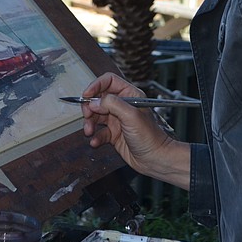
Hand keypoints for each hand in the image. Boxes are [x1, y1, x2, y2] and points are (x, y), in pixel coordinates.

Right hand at [81, 73, 189, 188]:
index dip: (96, 86)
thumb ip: (112, 104)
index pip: (109, 81)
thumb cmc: (151, 137)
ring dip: (89, 123)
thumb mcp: (131, 116)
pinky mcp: (114, 134)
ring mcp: (117, 120)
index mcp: (130, 95)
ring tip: (89, 131)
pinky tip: (96, 142)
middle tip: (87, 115)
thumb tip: (95, 101)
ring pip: (96, 116)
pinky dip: (95, 137)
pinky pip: (99, 132)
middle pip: (99, 99)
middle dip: (90, 107)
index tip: (86, 95)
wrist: (155, 159)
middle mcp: (123, 106)